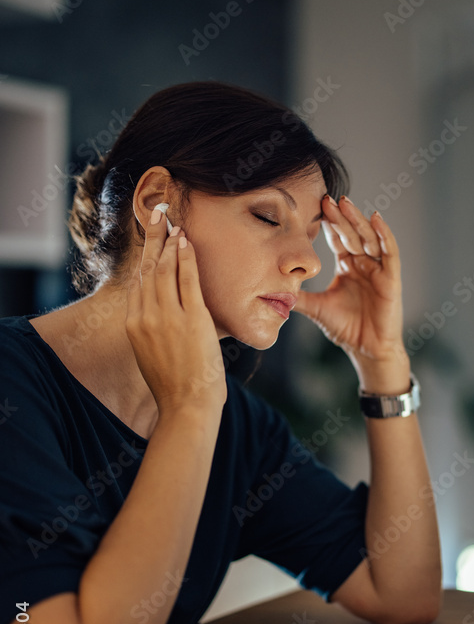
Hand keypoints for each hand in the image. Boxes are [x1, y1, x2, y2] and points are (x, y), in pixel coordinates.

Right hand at [125, 208, 226, 413]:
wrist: (187, 407)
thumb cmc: (176, 387)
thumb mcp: (154, 356)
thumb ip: (155, 333)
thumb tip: (166, 322)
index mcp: (133, 326)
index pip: (137, 283)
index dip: (144, 258)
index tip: (151, 240)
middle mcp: (145, 317)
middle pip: (147, 269)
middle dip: (154, 239)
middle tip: (160, 216)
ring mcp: (167, 316)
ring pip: (164, 269)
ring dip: (170, 243)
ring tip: (175, 223)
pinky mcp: (191, 318)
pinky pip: (187, 278)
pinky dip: (186, 257)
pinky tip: (186, 241)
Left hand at [294, 195, 408, 386]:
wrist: (367, 349)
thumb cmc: (346, 328)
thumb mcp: (316, 308)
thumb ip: (298, 296)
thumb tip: (270, 289)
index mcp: (347, 265)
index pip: (337, 238)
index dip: (327, 222)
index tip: (314, 205)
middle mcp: (363, 263)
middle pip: (352, 233)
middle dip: (340, 216)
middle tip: (326, 199)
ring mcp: (379, 268)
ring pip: (369, 237)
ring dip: (358, 220)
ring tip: (345, 203)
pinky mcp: (391, 277)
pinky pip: (389, 251)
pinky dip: (384, 234)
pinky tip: (376, 218)